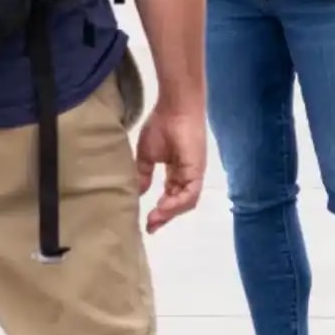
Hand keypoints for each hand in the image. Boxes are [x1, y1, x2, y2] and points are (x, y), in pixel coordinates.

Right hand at [135, 102, 206, 232]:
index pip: (170, 196)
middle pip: (179, 202)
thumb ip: (143, 174)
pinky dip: (177, 204)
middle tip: (150, 226)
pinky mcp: (197, 170)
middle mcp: (187, 175)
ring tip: (155, 219)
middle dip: (165, 216)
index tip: (147, 222)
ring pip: (186, 201)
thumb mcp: (146, 155)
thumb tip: (138, 192)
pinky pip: (190, 194)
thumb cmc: (161, 125)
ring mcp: (194, 173)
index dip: (160, 210)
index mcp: (176, 171)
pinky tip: (163, 208)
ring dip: (170, 213)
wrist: (174, 108)